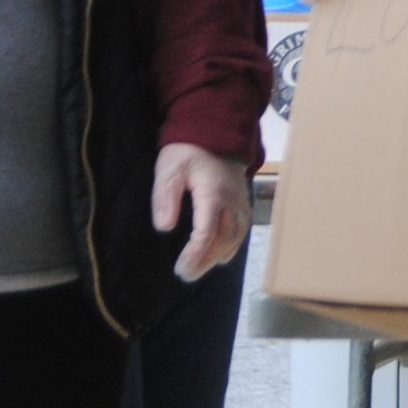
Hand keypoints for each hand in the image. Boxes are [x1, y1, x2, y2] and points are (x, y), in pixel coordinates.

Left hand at [154, 142, 252, 280]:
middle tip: (186, 275)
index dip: (195, 254)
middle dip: (205, 260)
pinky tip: (220, 256)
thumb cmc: (188, 151)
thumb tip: (165, 228)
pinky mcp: (243, 202)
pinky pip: (241, 230)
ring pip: (235, 237)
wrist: (215, 132)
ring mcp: (241, 202)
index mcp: (214, 194)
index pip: (207, 232)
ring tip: (200, 270)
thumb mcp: (169, 170)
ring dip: (218, 256)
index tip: (181, 268)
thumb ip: (166, 198)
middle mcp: (232, 202)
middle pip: (224, 239)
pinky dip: (231, 246)